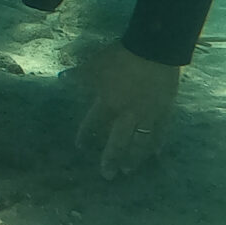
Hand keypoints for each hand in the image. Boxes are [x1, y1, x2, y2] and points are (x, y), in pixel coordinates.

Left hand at [74, 44, 180, 178]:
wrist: (154, 49)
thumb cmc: (122, 56)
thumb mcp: (95, 63)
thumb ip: (79, 74)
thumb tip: (61, 77)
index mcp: (108, 102)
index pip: (93, 124)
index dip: (86, 135)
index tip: (80, 147)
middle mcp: (127, 114)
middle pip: (118, 142)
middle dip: (111, 159)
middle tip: (107, 175)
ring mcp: (147, 115)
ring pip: (140, 142)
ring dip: (133, 158)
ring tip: (128, 170)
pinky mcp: (164, 111)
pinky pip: (161, 132)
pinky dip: (157, 144)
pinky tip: (155, 154)